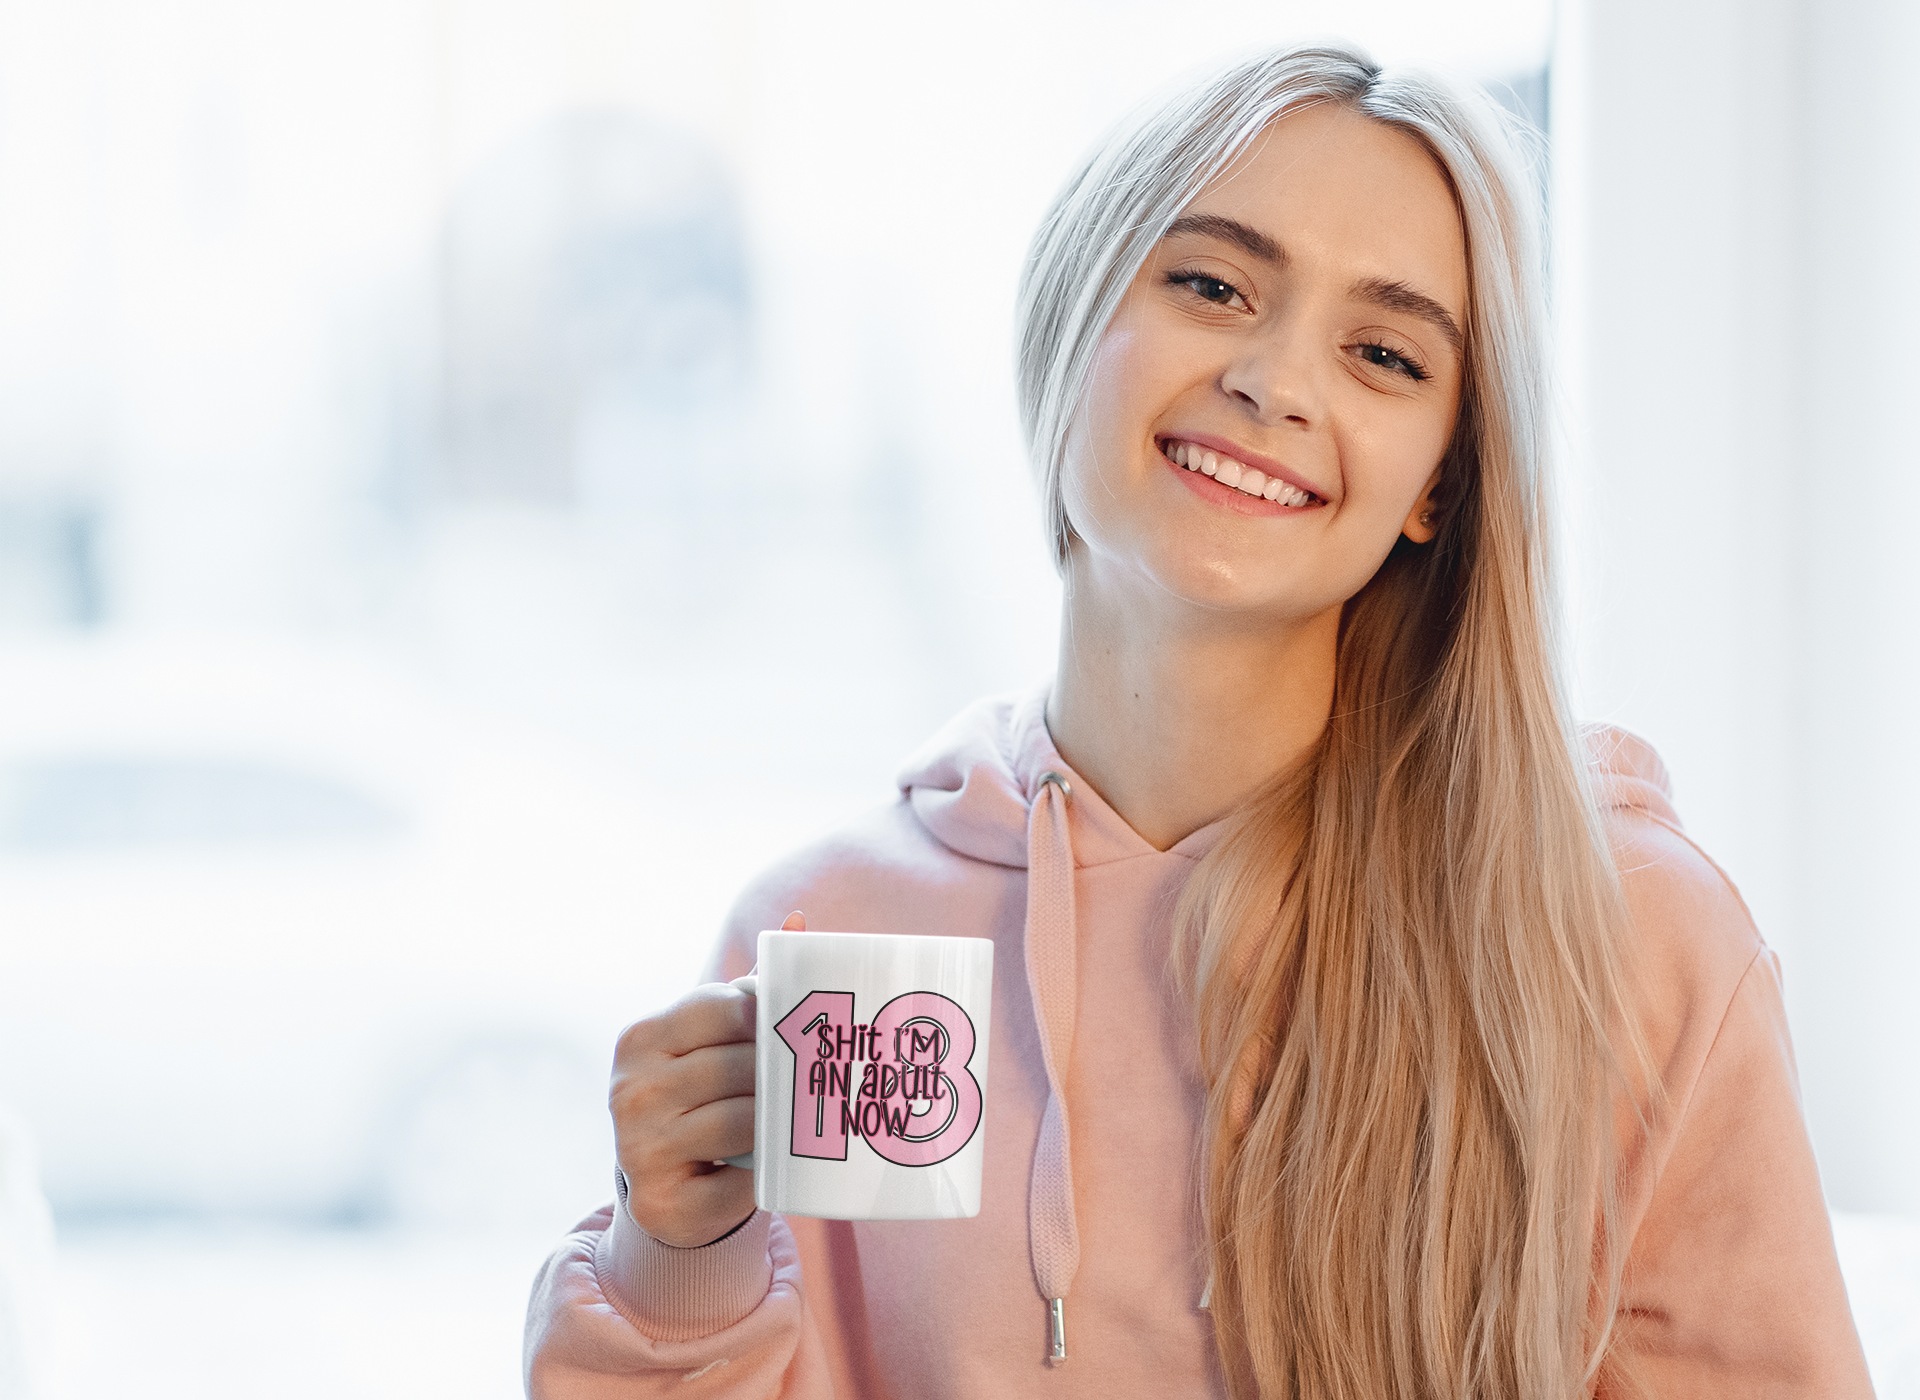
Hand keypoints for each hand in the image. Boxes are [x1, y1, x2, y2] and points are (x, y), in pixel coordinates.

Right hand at [608, 911, 803, 1246]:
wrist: (666, 1188)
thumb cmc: (702, 1095)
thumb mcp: (713, 1039)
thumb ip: (751, 988)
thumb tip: (800, 923)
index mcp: (641, 1038)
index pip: (720, 1008)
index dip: (768, 1014)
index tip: (801, 1024)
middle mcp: (629, 1091)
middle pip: (735, 1066)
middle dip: (782, 1071)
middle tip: (822, 1073)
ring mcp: (639, 1150)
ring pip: (741, 1122)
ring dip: (779, 1120)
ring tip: (805, 1114)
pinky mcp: (662, 1203)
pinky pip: (737, 1181)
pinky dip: (764, 1174)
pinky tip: (772, 1166)